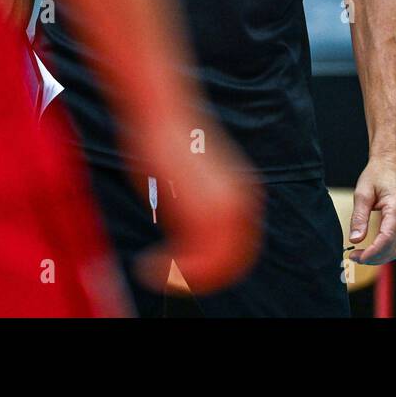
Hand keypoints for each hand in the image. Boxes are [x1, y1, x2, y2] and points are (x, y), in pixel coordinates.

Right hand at [132, 117, 261, 293]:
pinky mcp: (205, 211)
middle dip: (199, 279)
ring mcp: (226, 209)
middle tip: (168, 278)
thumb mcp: (189, 183)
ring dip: (182, 278)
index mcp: (244, 197)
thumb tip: (188, 245)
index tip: (185, 273)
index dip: (214, 270)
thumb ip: (198, 214)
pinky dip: (170, 272)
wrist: (161, 116)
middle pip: (233, 266)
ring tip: (156, 271)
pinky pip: (196, 262)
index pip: (241, 252)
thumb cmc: (166, 145)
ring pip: (215, 269)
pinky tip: (150, 266)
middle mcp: (244, 204)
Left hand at [348, 156, 395, 263]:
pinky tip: (371, 250)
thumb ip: (359, 217)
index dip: (372, 252)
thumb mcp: (362, 193)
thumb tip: (355, 240)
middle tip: (353, 257)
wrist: (391, 163)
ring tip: (360, 256)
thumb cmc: (377, 174)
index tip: (356, 256)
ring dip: (380, 257)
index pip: (387, 239)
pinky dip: (385, 250)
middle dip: (374, 257)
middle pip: (393, 248)